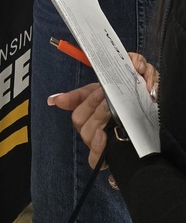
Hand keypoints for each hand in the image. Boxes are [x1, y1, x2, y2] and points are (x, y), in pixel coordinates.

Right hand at [48, 53, 158, 169]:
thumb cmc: (148, 101)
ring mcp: (102, 142)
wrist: (162, 123)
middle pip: (79, 118)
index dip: (67, 99)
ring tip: (110, 109)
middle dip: (89, 103)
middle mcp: (96, 124)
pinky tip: (104, 137)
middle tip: (104, 94)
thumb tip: (130, 62)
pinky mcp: (112, 159)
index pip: (77, 102)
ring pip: (87, 134)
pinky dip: (98, 149)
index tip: (59, 99)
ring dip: (97, 118)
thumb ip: (132, 65)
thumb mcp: (140, 78)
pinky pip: (96, 160)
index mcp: (99, 106)